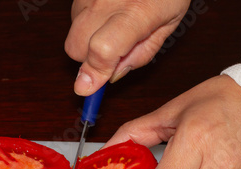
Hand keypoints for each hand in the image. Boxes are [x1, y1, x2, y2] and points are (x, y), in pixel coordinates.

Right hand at [65, 0, 190, 95]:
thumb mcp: (168, 26)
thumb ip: (140, 55)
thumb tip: (110, 77)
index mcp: (137, 12)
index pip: (102, 50)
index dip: (92, 73)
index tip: (88, 89)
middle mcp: (107, 0)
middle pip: (76, 47)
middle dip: (87, 59)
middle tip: (110, 54)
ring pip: (72, 31)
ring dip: (87, 38)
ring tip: (113, 25)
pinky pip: (74, 14)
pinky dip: (86, 21)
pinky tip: (107, 11)